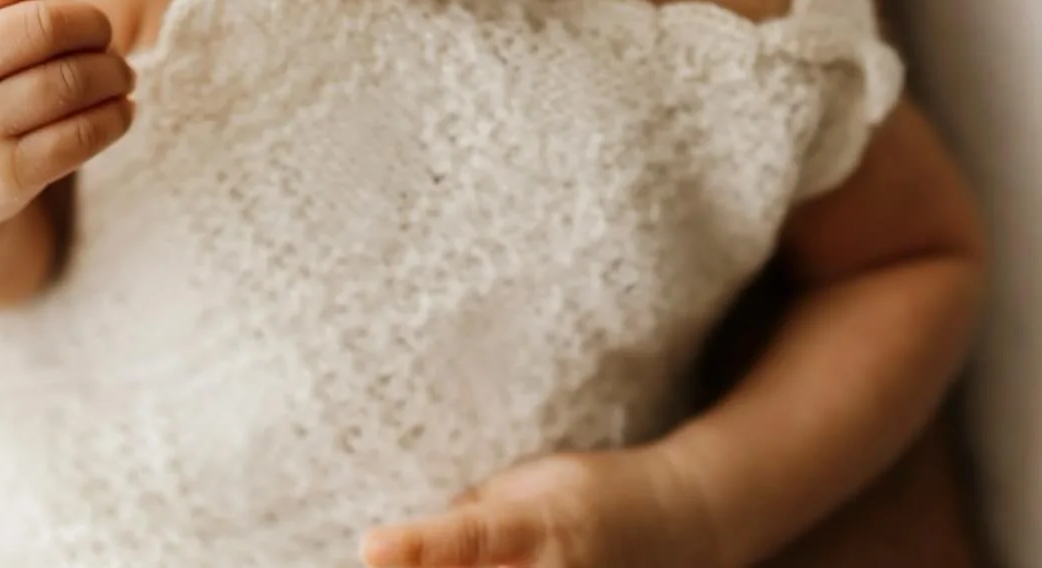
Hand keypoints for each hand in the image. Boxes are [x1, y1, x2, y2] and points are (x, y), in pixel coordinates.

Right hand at [0, 0, 135, 246]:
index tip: (62, 3)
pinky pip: (81, 135)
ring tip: (120, 76)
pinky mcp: (2, 177)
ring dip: (114, 73)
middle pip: (47, 25)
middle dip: (94, 26)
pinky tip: (120, 111)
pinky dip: (115, 117)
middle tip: (104, 39)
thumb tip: (89, 17)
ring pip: (71, 80)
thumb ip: (4, 5)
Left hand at [359, 445, 715, 567]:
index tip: (370, 547)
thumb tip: (410, 551)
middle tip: (383, 563)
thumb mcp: (530, 482)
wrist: (671, 526)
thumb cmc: (589, 493)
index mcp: (537, 524)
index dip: (415, 547)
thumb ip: (475, 515)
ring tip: (440, 560)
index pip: (467, 537)